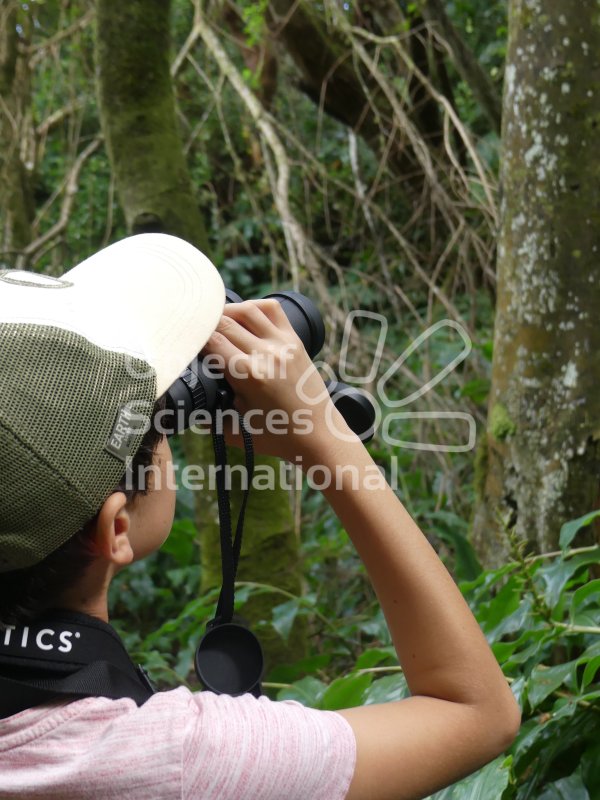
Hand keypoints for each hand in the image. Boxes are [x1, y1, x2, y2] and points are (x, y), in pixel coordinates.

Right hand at [200, 299, 351, 460]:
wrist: (319, 435)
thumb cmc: (279, 437)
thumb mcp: (236, 431)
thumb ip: (209, 418)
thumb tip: (188, 407)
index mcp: (250, 376)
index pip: (211, 342)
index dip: (193, 338)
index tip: (183, 341)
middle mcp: (267, 354)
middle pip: (225, 322)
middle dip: (205, 324)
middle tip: (193, 330)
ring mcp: (283, 345)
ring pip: (248, 309)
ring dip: (227, 311)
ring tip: (215, 322)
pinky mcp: (295, 341)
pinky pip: (272, 310)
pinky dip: (254, 307)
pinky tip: (243, 316)